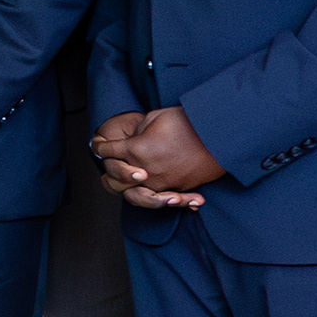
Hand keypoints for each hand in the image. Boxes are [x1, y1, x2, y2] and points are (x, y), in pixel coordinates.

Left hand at [92, 105, 218, 206]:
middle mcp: (144, 171)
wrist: (219, 136)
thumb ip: (137, 131)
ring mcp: (159, 183)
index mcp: (134, 150)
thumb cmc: (186, 122)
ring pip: (132, 194)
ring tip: (129, 178)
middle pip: (113, 177)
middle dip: (110, 167)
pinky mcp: (175, 189)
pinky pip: (158, 198)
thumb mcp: (154, 118)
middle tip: (111, 160)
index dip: (99, 145)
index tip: (97, 143)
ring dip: (126, 186)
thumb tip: (131, 139)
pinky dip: (152, 196)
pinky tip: (148, 189)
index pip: (106, 151)